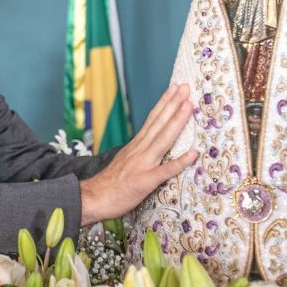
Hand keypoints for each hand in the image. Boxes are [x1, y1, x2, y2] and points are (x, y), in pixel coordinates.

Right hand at [79, 84, 197, 224]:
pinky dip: (179, 161)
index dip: (165, 103)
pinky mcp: (145, 181)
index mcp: (136, 145)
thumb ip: (139, 152)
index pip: (152, 119)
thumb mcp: (124, 161)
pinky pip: (165, 171)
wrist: (93, 198)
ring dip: (177, 121)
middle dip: (173, 104)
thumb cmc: (110, 184)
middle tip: (185, 87)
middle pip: (158, 123)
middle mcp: (139, 150)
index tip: (175, 89)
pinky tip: (193, 153)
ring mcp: (143, 164)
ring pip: (163, 139)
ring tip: (189, 106)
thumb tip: (153, 144)